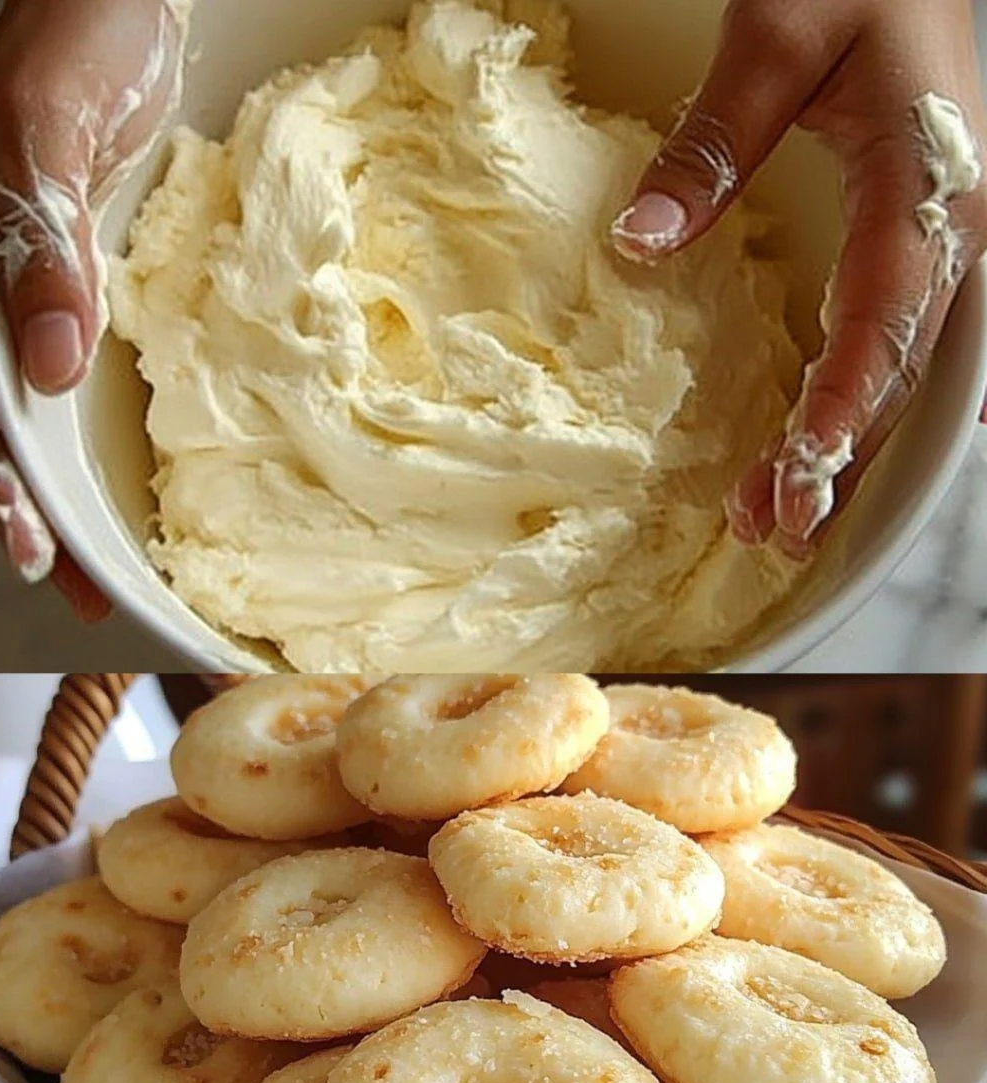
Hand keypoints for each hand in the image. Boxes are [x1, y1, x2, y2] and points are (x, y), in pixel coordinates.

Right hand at [0, 0, 186, 607]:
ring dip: (77, 488)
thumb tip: (46, 359)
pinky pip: (93, 368)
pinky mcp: (95, 280)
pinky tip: (139, 469)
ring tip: (109, 561)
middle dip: (40, 512)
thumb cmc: (79, 36)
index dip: (0, 480)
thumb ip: (34, 235)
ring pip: (47, 410)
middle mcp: (3, 291)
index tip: (35, 548)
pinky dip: (108, 428)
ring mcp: (51, 289)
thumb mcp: (47, 126)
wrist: (123, 2)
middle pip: (7, 424)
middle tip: (80, 589)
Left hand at [612, 0, 986, 555]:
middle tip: (773, 531)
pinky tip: (819, 451)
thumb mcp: (780, 35)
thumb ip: (714, 141)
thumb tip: (642, 239)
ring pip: (893, 369)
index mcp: (922, 187)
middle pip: (891, 371)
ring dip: (839, 447)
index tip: (793, 480)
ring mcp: (934, 241)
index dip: (839, 411)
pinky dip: (850, 405)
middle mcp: (943, 231)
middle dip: (834, 459)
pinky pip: (888, 342)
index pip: (883, 323)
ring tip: (778, 517)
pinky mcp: (911, 240)